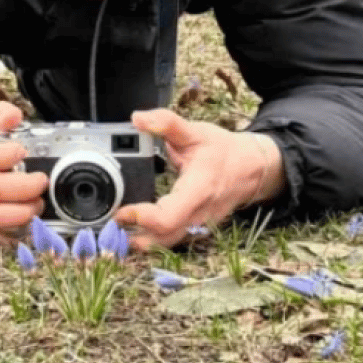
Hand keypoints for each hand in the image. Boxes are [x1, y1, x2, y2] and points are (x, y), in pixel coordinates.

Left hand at [114, 109, 284, 250]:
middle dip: (135, 237)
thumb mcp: (196, 132)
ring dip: (142, 242)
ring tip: (116, 232)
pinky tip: (134, 232)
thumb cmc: (224, 151)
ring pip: (169, 243)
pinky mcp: (197, 228)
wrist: (253, 168)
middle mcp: (200, 213)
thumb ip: (167, 123)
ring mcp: (200, 225)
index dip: (142, 218)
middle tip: (109, 226)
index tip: (121, 211)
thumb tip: (138, 119)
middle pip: (165, 238)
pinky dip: (153, 238)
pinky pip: (174, 239)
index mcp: (198, 190)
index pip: (168, 217)